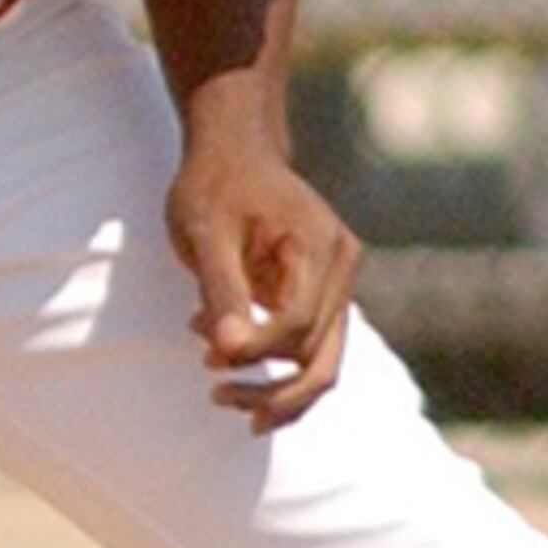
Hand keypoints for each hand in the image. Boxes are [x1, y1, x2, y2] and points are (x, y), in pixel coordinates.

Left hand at [163, 131, 359, 432]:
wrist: (233, 151)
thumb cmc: (216, 184)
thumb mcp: (206, 234)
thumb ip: (222, 291)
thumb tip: (231, 351)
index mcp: (321, 246)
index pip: (299, 323)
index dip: (256, 350)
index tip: (208, 355)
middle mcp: (341, 267)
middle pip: (321, 357)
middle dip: (270, 388)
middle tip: (217, 397)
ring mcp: (336, 284)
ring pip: (321, 363)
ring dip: (273, 387)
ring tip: (219, 392)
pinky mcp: (320, 296)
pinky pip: (306, 348)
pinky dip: (270, 364)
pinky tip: (222, 358)